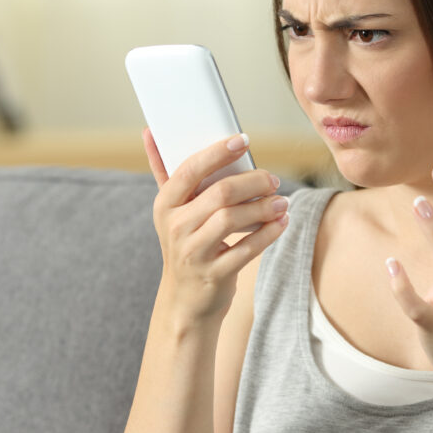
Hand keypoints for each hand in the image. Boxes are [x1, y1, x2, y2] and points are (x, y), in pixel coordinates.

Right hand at [144, 128, 288, 324]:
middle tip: (273, 178)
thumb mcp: (171, 211)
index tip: (243, 140)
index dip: (218, 152)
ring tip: (281, 201)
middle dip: (253, 181)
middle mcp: (176, 227)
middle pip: (220, 194)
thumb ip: (164, 171)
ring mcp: (194, 253)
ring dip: (264, 207)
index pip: (190, 169)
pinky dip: (269, 233)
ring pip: (234, 219)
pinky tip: (281, 222)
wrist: (185, 300)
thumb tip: (150, 131)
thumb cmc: (185, 244)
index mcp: (165, 205)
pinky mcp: (214, 274)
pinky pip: (247, 249)